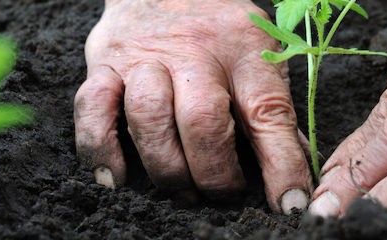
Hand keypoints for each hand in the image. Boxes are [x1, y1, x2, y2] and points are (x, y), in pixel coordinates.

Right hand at [73, 0, 312, 213]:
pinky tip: (118, 178)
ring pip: (148, 119)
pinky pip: (93, 109)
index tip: (289, 203)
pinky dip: (101, 150)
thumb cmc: (220, 29)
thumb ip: (272, 108)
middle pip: (202, 121)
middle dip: (214, 173)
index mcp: (244, 51)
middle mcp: (194, 52)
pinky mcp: (104, 63)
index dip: (282, 165)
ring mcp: (145, 57)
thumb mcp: (259, 54)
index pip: (269, 112)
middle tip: (223, 194)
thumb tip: (293, 169)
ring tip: (183, 190)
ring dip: (167, 169)